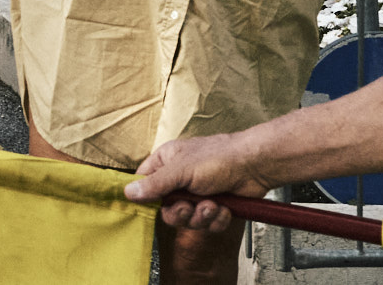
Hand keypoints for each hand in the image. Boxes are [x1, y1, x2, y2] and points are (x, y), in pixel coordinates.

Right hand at [124, 134, 266, 227]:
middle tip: (189, 207)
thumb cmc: (219, 157)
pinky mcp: (214, 207)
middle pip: (167, 209)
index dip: (146, 197)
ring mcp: (197, 194)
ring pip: (188, 219)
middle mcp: (180, 179)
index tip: (152, 205)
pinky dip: (216, 219)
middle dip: (181, 213)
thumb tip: (128, 191)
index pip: (145, 183)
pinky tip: (223, 208)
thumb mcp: (181, 170)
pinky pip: (207, 224)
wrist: (254, 166)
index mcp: (167, 162)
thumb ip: (155, 184)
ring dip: (201, 216)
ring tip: (213, 204)